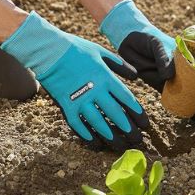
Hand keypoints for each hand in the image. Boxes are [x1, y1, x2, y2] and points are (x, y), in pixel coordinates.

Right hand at [1, 11, 148, 149]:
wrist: (49, 50)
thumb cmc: (76, 48)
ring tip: (120, 145)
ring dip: (111, 136)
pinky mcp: (66, 105)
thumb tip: (135, 76)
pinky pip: (77, 125)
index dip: (137, 113)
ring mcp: (80, 99)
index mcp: (106, 77)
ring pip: (98, 123)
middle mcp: (95, 90)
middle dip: (128, 129)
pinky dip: (86, 135)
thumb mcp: (101, 51)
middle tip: (137, 140)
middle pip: (116, 114)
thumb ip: (119, 64)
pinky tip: (95, 143)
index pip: (126, 99)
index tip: (145, 124)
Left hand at [100, 0, 194, 118]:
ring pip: (192, 94)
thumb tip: (169, 76)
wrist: (129, 42)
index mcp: (189, 55)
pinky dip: (186, 107)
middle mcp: (185, 68)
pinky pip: (177, 99)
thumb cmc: (146, 39)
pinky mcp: (162, 87)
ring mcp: (175, 79)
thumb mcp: (156, 45)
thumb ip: (164, 59)